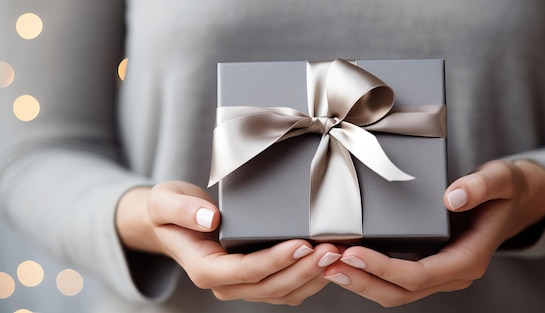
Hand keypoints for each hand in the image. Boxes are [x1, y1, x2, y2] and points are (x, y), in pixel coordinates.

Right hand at [116, 181, 341, 304]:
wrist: (173, 221)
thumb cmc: (169, 210)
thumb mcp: (164, 202)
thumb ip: (182, 210)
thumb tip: (209, 220)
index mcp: (205, 268)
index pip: (245, 271)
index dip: (275, 260)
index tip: (302, 244)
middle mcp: (225, 283)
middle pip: (271, 286)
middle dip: (304, 270)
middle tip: (332, 249)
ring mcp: (242, 285)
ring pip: (284, 292)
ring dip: (313, 276)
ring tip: (338, 254)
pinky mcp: (256, 279)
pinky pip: (287, 287)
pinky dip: (311, 277)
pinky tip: (330, 261)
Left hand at [323, 160, 544, 306]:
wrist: (514, 200)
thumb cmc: (506, 189)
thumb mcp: (501, 179)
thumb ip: (481, 186)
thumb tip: (453, 197)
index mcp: (468, 259)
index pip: (419, 275)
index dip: (383, 269)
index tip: (352, 253)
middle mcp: (452, 273)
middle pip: (400, 292)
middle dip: (362, 281)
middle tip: (327, 264)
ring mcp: (439, 272)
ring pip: (395, 291)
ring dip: (360, 281)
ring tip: (327, 264)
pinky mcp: (428, 264)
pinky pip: (395, 279)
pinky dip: (368, 273)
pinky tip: (345, 258)